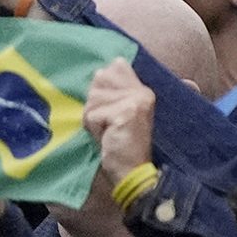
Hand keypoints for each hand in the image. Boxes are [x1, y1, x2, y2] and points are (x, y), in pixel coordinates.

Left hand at [81, 59, 155, 185]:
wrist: (133, 171)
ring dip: (94, 118)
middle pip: (100, 80)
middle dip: (96, 104)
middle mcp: (142, 91)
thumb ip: (113, 91)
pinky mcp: (125, 113)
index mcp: (143, 89)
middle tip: (109, 124)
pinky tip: (106, 137)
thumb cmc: (123, 144)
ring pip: (93, 98)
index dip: (103, 88)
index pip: (116, 66)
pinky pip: (93, 114)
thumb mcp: (119, 113)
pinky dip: (93, 128)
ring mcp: (135, 101)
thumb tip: (103, 69)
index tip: (111, 112)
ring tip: (108, 131)